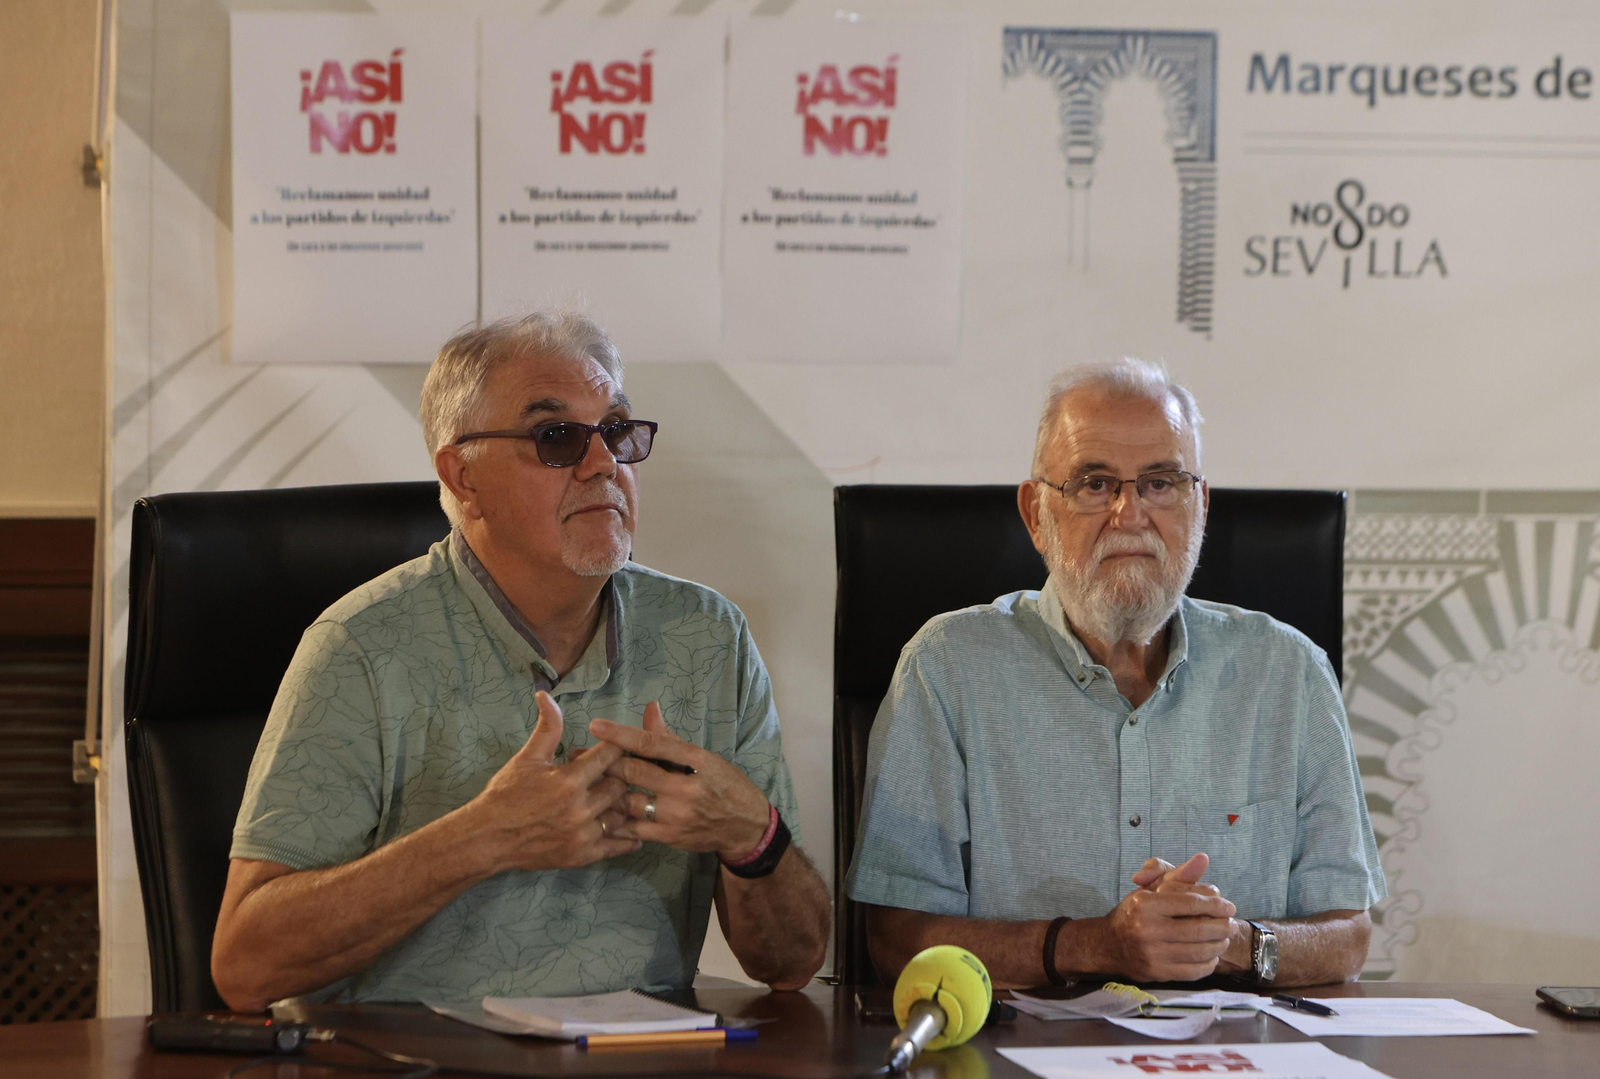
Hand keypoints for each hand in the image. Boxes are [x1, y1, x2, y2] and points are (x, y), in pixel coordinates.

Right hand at [465, 691, 639, 872]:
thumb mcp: (527, 758)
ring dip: (623, 806)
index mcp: (568, 780)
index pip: (610, 756)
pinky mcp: (581, 855)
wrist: (488, 838)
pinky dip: (627, 839)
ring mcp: (582, 834)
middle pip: (620, 786)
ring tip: (626, 798)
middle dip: (621, 776)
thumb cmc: (506, 794)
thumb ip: (547, 727)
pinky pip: (615, 846)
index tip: (623, 744)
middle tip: (623, 772)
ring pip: (621, 815)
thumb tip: (546, 695)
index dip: (618, 747)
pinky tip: (634, 832)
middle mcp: (579, 808)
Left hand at [591, 703, 770, 859]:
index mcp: (696, 761)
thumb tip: (649, 709)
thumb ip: (670, 738)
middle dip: (604, 763)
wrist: (745, 827)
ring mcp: (677, 815)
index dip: (621, 734)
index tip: (596, 725)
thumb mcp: (705, 757)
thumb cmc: (724, 785)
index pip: (652, 743)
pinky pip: (633, 828)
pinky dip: (616, 819)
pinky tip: (599, 812)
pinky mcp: (670, 837)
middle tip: (578, 756)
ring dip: (605, 792)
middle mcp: (686, 788)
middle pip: (635, 772)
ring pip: (629, 801)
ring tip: (583, 784)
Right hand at [1090, 852, 1236, 981]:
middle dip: (1223, 927)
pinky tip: (1211, 956)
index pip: (1191, 903)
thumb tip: (1203, 859)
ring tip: (1225, 939)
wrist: (1108, 944)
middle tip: (1232, 924)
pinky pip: (1193, 971)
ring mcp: (1152, 954)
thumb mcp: (1152, 889)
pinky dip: (1208, 963)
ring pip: (1199, 951)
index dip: (1216, 905)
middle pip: (1198, 929)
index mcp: (1146, 903)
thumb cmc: (1134, 912)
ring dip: (1219, 945)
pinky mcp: (1157, 973)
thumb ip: (1179, 875)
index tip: (1230, 906)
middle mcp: (1148, 929)